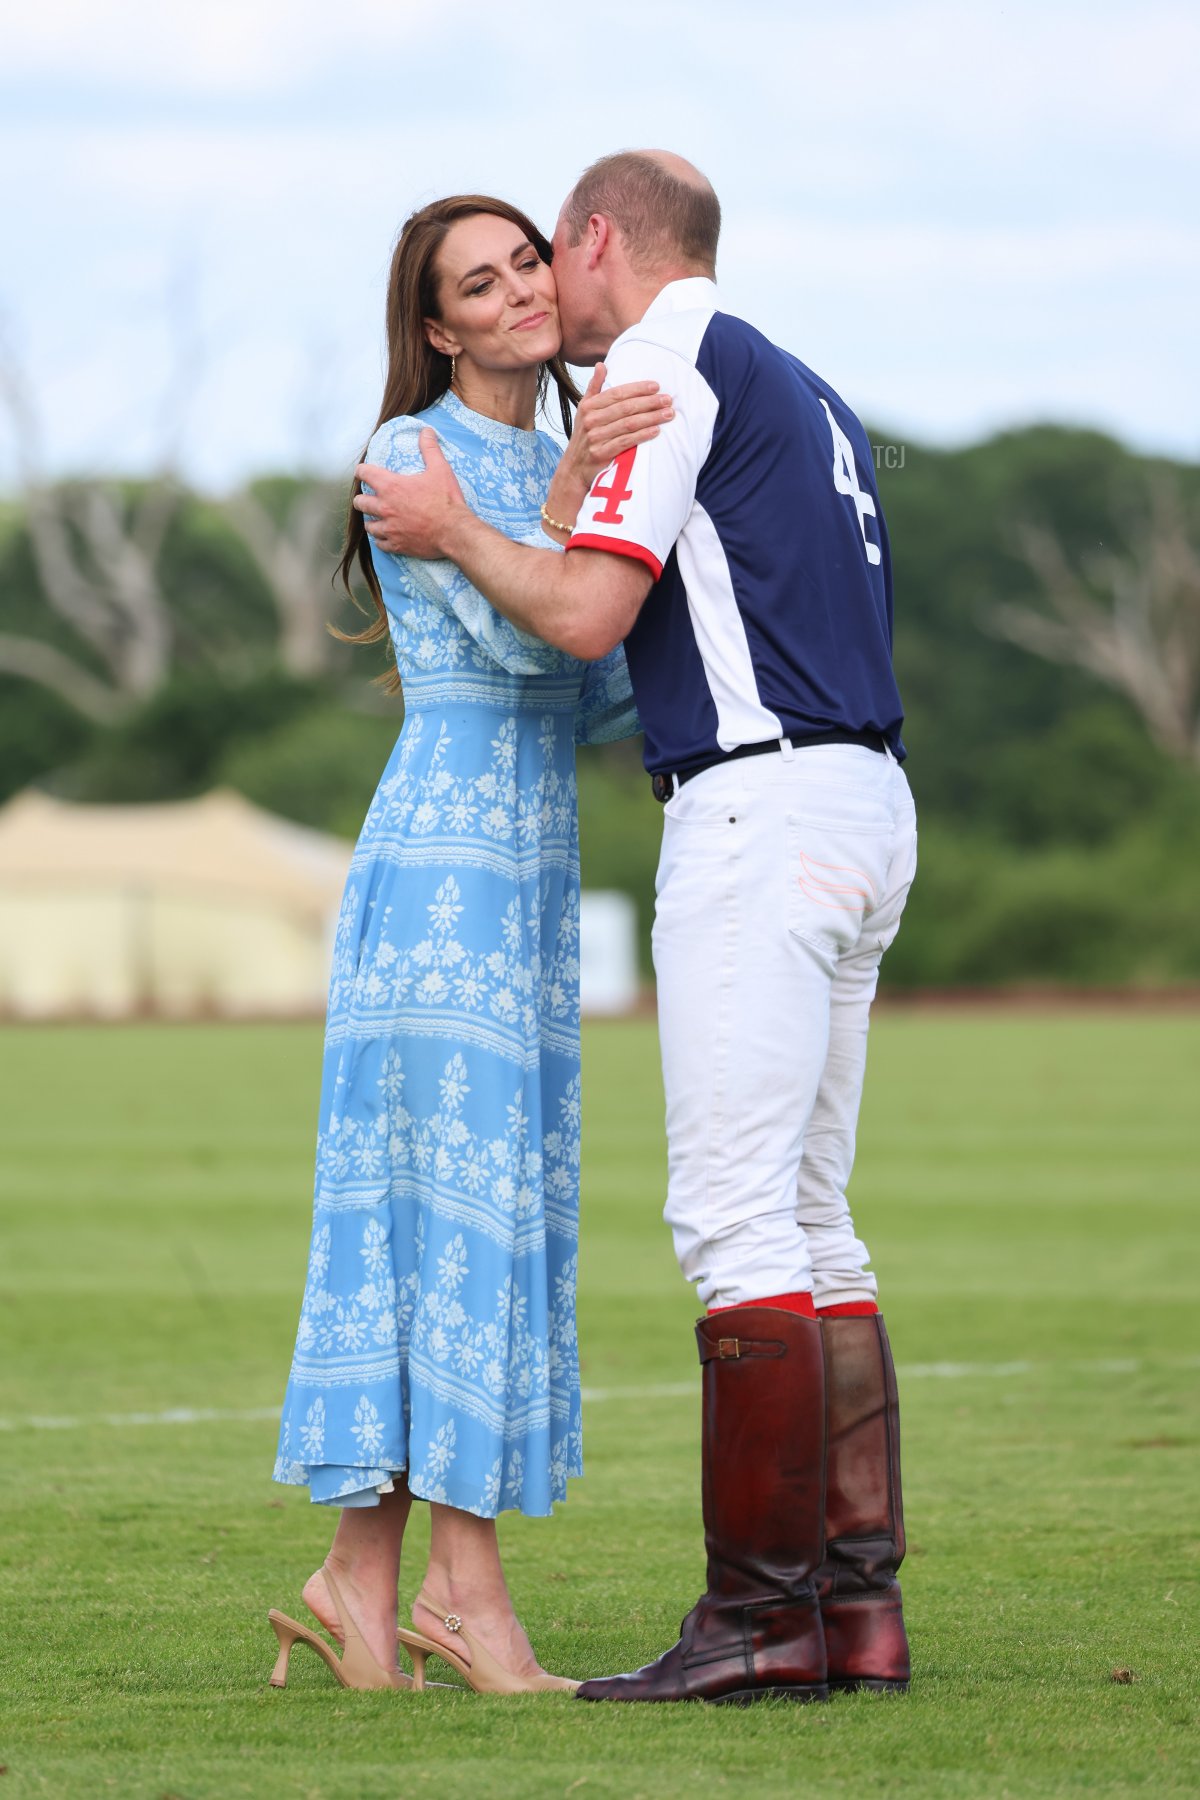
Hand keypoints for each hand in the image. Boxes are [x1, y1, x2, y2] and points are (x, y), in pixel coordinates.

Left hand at [353, 430, 465, 556]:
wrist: (454, 531)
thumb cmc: (446, 500)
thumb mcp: (440, 469)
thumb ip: (430, 449)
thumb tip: (426, 431)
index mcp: (391, 486)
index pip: (364, 473)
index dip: (362, 470)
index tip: (363, 472)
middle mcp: (385, 507)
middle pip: (360, 502)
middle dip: (362, 499)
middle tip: (368, 498)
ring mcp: (389, 528)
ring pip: (369, 525)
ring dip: (371, 520)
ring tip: (376, 519)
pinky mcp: (397, 545)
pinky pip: (380, 543)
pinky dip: (382, 539)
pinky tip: (386, 536)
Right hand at [562, 364, 673, 492]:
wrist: (574, 468)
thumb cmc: (584, 436)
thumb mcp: (584, 410)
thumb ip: (594, 387)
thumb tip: (601, 365)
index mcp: (589, 406)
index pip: (617, 393)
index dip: (638, 389)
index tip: (656, 386)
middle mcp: (591, 420)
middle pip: (626, 408)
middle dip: (649, 403)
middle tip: (668, 400)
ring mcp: (595, 437)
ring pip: (629, 424)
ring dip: (651, 418)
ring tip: (668, 414)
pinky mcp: (601, 454)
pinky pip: (626, 442)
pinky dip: (642, 435)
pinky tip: (656, 431)